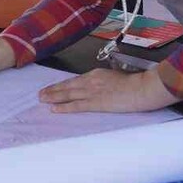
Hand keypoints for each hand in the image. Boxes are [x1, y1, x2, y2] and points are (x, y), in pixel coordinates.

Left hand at [39, 68, 177, 112]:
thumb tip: (102, 87)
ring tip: (42, 99)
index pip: (76, 80)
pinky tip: (55, 109)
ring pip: (68, 94)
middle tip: (41, 94)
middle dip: (53, 90)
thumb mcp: (118, 77)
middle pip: (68, 86)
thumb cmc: (135, 83)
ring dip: (54, 97)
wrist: (142, 88)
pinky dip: (64, 107)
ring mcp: (93, 91)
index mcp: (97, 74)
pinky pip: (76, 105)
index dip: (63, 85)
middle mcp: (91, 81)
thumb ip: (107, 81)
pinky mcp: (96, 103)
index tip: (54, 87)